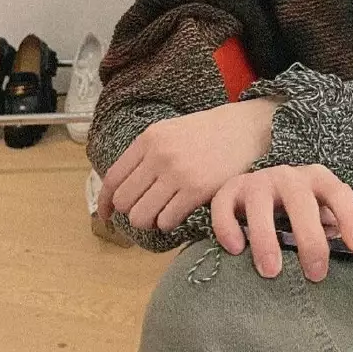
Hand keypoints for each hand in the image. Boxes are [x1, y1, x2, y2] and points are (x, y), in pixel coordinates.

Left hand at [97, 98, 280, 231]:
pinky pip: (166, 221)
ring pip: (141, 216)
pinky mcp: (197, 189)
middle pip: (124, 201)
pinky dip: (169, 223)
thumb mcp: (171, 131)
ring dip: (150, 221)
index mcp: (149, 138)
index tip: (108, 216)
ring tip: (163, 215)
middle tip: (148, 212)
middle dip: (132, 212)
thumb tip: (121, 188)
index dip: (106, 203)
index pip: (113, 178)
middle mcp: (159, 154)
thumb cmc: (209, 132)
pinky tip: (179, 214)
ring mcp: (177, 172)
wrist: (247, 128)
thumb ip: (147, 154)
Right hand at [211, 164, 352, 281]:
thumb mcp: (319, 211)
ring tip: (272, 271)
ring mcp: (258, 182)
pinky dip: (228, 227)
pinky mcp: (230, 190)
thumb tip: (350, 251)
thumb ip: (333, 225)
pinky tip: (236, 249)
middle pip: (301, 202)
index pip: (339, 194)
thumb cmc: (297, 208)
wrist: (257, 187)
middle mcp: (289, 176)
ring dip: (266, 238)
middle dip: (310, 239)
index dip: (351, 218)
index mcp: (317, 179)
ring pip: (260, 205)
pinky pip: (224, 206)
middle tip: (315, 274)